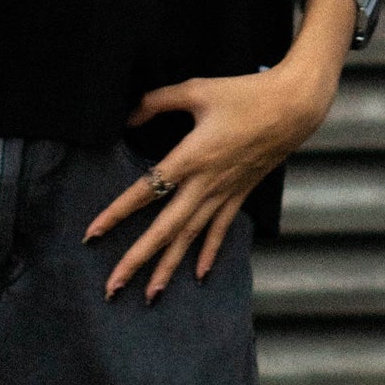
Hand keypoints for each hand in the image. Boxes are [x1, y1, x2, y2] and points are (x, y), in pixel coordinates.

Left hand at [85, 60, 336, 302]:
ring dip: (168, 267)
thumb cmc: (245, 94)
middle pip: (165, 229)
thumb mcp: (198, 89)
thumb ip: (159, 100)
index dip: (117, 212)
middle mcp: (205, 183)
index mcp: (191, 157)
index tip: (91, 233)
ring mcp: (224, 193)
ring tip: (149, 295)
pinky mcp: (240, 194)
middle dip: (137, 260)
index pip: (146, 190)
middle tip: (113, 287)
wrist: (292, 107)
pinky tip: (198, 275)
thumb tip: (129, 116)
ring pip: (191, 238)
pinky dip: (208, 253)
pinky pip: (220, 229)